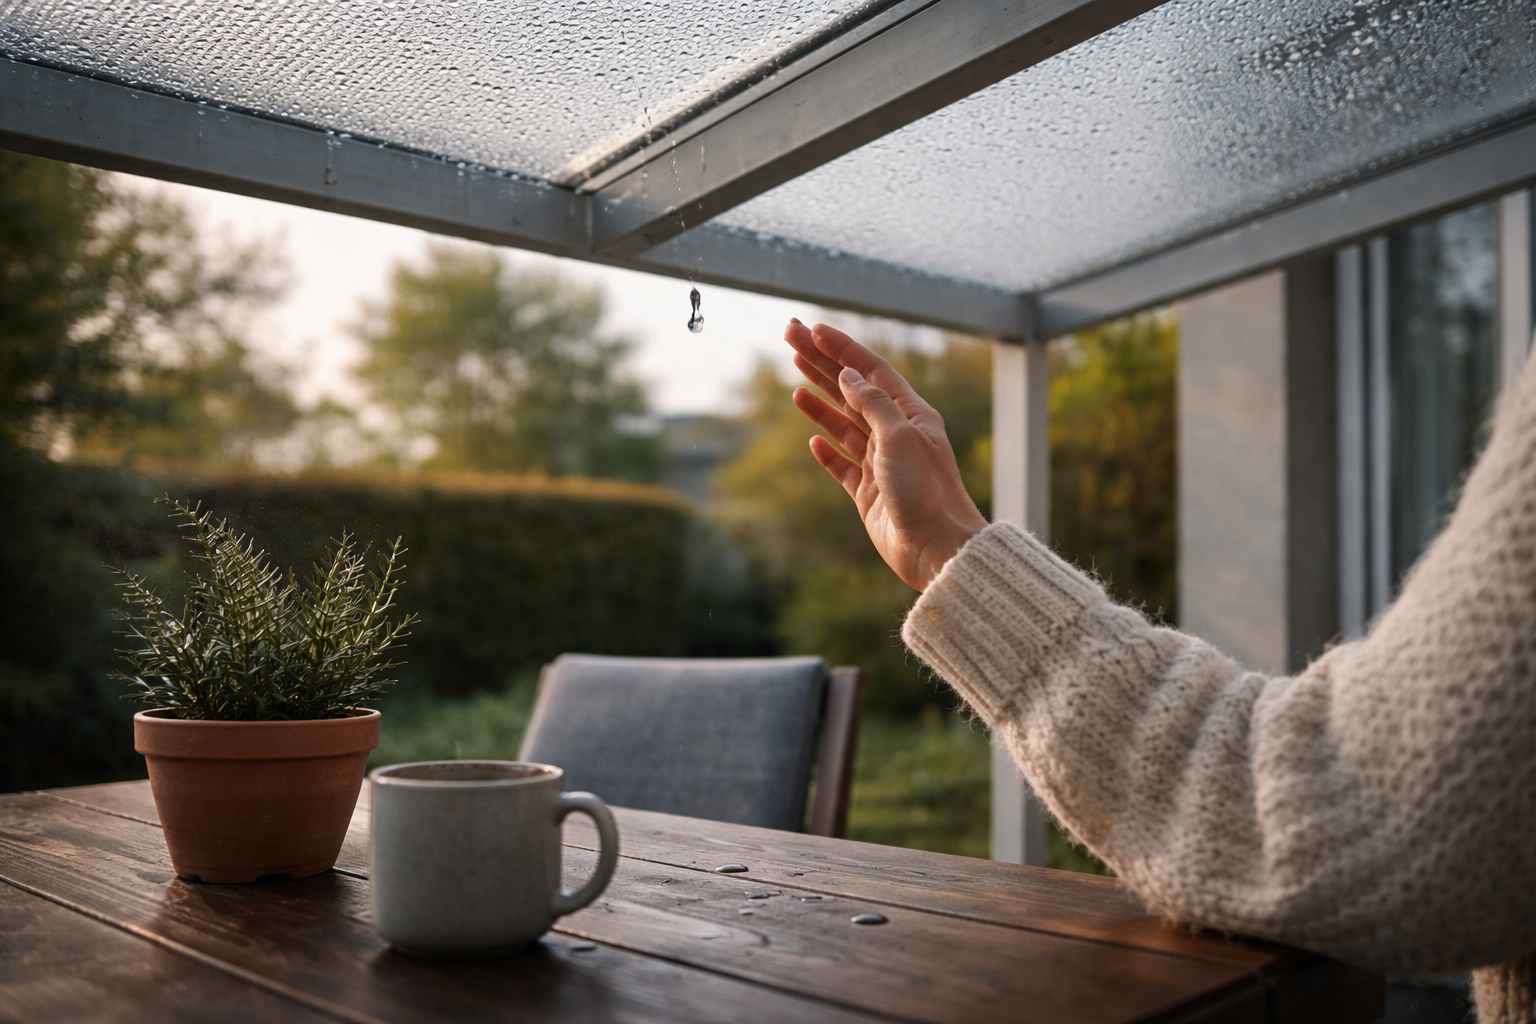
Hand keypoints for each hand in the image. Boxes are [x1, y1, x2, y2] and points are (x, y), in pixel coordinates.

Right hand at [784, 320, 989, 591]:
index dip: (841, 347)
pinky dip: (827, 453)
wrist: (937, 549)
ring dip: (820, 404)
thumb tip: (848, 376)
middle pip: (852, 391)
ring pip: (845, 426)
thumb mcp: (899, 437)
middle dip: (820, 364)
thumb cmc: (926, 491)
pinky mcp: (870, 494)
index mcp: (911, 415)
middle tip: (789, 339)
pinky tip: (813, 443)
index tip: (812, 329)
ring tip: (795, 384)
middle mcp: (896, 435)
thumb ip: (872, 404)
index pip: (870, 370)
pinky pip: (843, 467)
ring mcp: (881, 465)